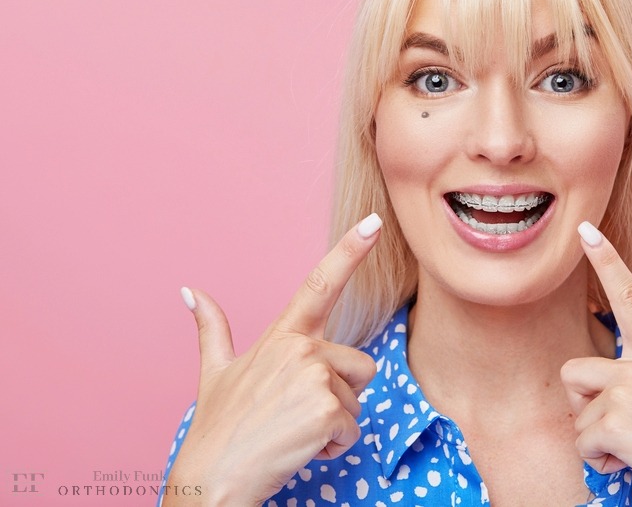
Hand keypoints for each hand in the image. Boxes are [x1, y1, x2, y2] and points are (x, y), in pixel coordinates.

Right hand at [166, 214, 381, 506]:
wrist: (212, 479)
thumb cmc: (218, 429)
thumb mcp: (216, 373)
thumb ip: (212, 329)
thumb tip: (190, 292)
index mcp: (283, 336)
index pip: (321, 284)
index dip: (350, 250)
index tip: (373, 220)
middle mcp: (302, 348)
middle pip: (360, 366)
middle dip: (340, 396)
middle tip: (296, 416)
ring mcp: (315, 376)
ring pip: (358, 399)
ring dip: (335, 423)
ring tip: (294, 432)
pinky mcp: (327, 409)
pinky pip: (354, 429)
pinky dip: (334, 447)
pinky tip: (300, 449)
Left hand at [560, 222, 631, 506]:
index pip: (629, 296)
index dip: (605, 259)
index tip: (584, 230)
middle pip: (575, 369)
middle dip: (585, 403)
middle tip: (623, 427)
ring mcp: (625, 392)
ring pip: (577, 411)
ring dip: (596, 437)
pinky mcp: (614, 422)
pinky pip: (582, 442)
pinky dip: (600, 462)